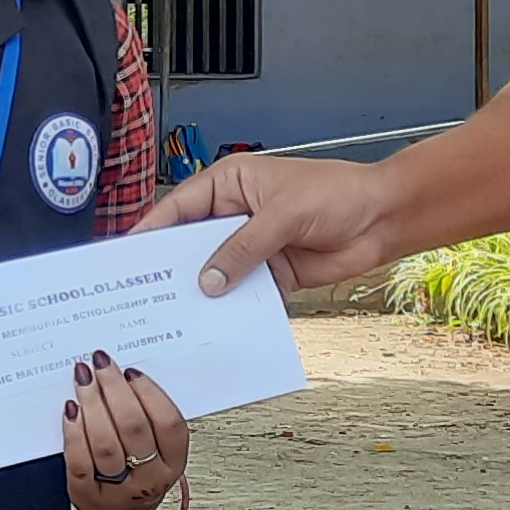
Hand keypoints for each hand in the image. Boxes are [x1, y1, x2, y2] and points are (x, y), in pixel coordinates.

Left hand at [62, 351, 187, 509]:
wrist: (116, 509)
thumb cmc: (137, 468)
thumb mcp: (155, 446)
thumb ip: (147, 415)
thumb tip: (124, 375)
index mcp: (173, 461)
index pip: (169, 424)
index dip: (150, 393)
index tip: (130, 371)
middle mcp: (150, 479)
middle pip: (134, 428)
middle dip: (115, 390)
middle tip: (100, 364)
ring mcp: (119, 491)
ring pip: (106, 444)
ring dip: (93, 404)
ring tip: (83, 379)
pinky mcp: (88, 495)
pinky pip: (80, 460)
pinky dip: (74, 432)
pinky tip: (71, 410)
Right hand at [133, 153, 395, 296]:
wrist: (382, 219)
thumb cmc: (338, 194)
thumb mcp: (284, 214)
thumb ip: (244, 247)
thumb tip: (210, 280)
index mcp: (229, 183)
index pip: (179, 208)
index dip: (151, 232)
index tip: (126, 256)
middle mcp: (234, 214)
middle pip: (190, 244)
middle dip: (171, 268)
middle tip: (141, 294)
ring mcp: (251, 246)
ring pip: (215, 272)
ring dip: (201, 293)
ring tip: (173, 317)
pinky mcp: (270, 273)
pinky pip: (242, 293)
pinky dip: (231, 308)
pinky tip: (216, 326)